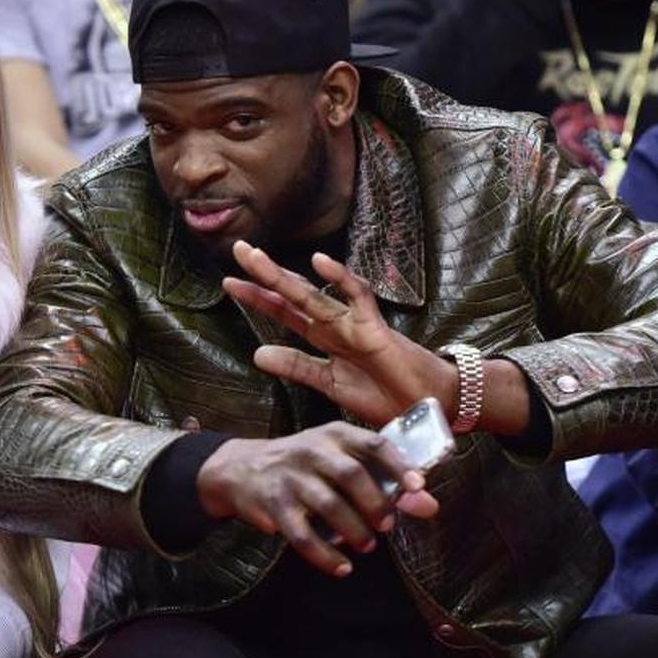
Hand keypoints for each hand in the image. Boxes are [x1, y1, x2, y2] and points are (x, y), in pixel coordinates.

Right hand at [197, 422, 439, 577]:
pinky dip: (324, 555)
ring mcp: (290, 477)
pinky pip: (302, 534)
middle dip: (374, 503)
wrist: (241, 468)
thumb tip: (428, 504)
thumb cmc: (303, 464)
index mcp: (334, 435)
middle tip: (387, 526)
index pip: (372, 443)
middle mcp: (312, 450)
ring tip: (367, 546)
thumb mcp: (338, 459)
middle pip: (350, 474)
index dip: (398, 465)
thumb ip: (383, 479)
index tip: (417, 487)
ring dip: (353, 530)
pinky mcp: (273, 504)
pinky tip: (341, 567)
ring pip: (328, 505)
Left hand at [222, 241, 458, 426]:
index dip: (258, 298)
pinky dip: (341, 279)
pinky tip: (320, 262)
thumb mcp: (330, 385)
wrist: (427, 406)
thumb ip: (297, 368)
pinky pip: (359, 298)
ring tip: (256, 257)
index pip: (285, 313)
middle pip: (293, 296)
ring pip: (313, 295)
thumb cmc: (385, 395)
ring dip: (283, 277)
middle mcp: (335, 326)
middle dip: (264, 275)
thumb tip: (257, 354)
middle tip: (237, 251)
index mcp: (323, 339)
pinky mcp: (376, 328)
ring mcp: (354, 324)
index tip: (230, 282)